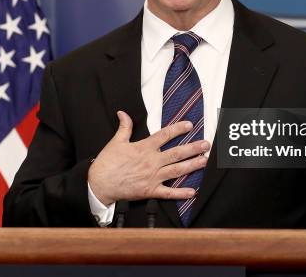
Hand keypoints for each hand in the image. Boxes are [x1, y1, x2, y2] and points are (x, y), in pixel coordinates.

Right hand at [88, 111, 209, 204]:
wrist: (99, 184)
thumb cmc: (107, 163)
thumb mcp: (115, 142)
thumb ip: (124, 127)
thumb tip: (123, 113)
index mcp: (144, 148)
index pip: (164, 135)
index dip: (178, 129)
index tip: (189, 125)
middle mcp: (151, 162)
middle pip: (176, 153)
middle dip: (192, 148)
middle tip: (206, 144)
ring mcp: (152, 177)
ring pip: (176, 170)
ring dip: (192, 165)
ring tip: (204, 161)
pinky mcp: (150, 191)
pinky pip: (168, 192)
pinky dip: (181, 193)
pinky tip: (193, 191)